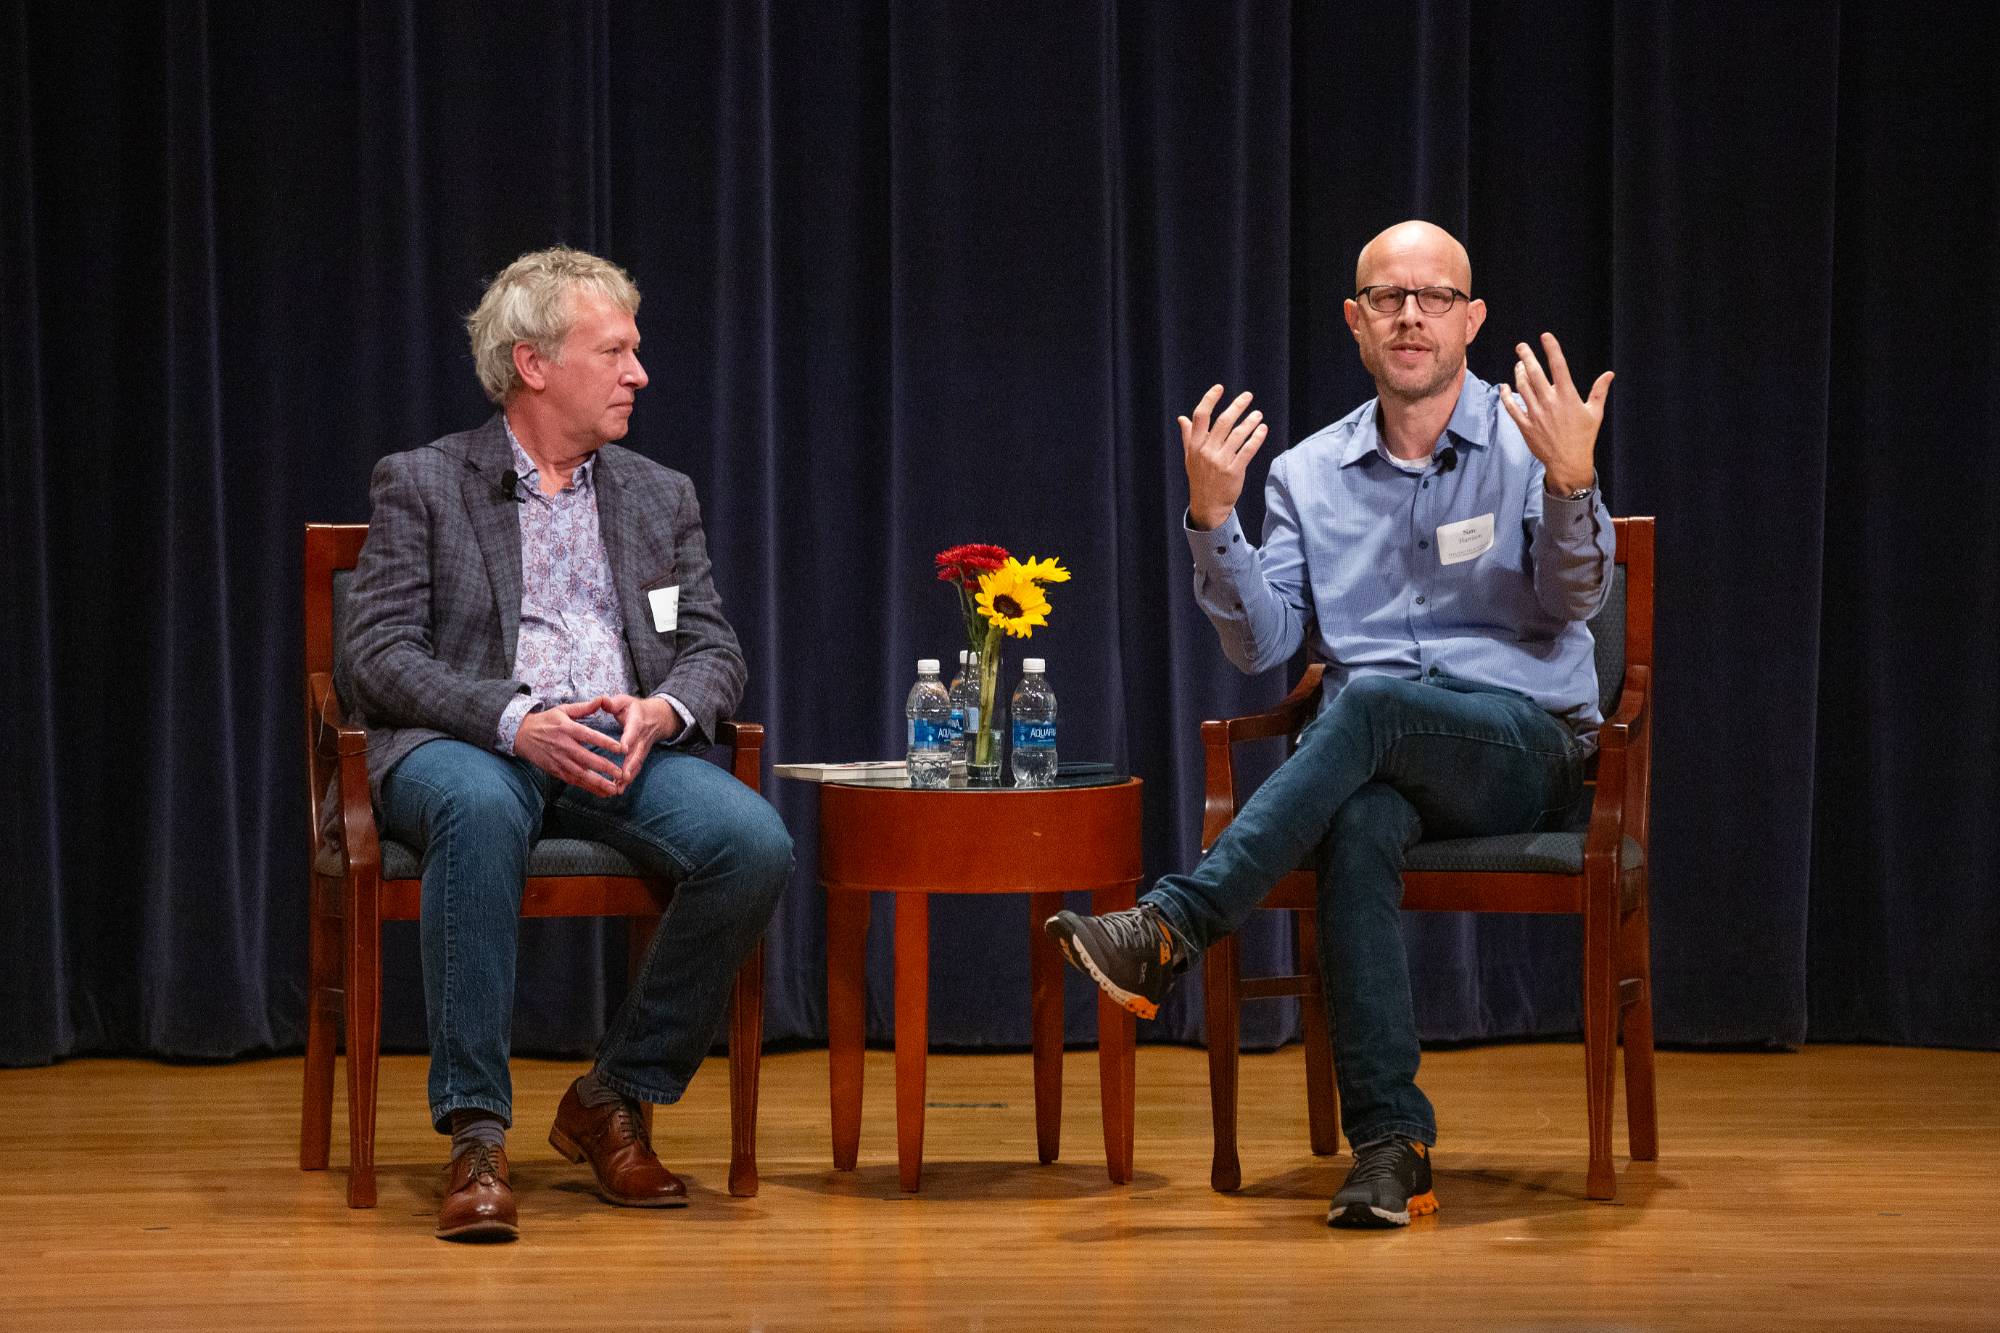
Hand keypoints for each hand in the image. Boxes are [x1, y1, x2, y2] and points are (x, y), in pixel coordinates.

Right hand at [514, 698, 626, 794]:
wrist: (521, 735)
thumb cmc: (546, 721)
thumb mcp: (563, 710)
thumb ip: (584, 708)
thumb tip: (602, 699)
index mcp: (567, 729)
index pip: (589, 736)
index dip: (605, 742)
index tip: (620, 748)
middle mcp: (564, 746)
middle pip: (587, 759)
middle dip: (605, 768)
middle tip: (621, 774)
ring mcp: (559, 760)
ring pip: (581, 774)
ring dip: (598, 783)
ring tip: (614, 789)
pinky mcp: (555, 771)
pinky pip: (574, 781)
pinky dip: (587, 788)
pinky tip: (601, 792)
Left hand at [600, 693, 683, 786]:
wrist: (657, 718)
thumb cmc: (635, 709)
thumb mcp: (625, 701)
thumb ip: (612, 703)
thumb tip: (601, 700)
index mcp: (636, 723)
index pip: (633, 732)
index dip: (629, 740)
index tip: (623, 749)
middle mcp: (641, 738)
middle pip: (637, 753)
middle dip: (630, 766)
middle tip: (624, 777)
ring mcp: (642, 749)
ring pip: (636, 765)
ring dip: (628, 778)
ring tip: (618, 789)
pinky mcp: (640, 757)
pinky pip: (635, 769)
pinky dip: (628, 781)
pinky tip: (618, 790)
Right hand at [1179, 383, 1268, 530]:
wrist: (1208, 506)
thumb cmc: (1200, 479)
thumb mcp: (1190, 457)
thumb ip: (1188, 436)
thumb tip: (1182, 418)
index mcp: (1195, 445)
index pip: (1200, 417)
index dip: (1209, 400)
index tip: (1219, 388)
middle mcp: (1207, 451)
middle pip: (1223, 422)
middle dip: (1237, 406)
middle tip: (1248, 396)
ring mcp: (1220, 462)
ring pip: (1238, 435)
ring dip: (1250, 422)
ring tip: (1258, 414)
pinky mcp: (1234, 471)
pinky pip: (1247, 450)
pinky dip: (1256, 438)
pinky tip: (1262, 430)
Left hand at [1501, 332, 1612, 495]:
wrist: (1568, 462)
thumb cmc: (1584, 437)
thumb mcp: (1594, 413)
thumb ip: (1599, 391)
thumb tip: (1609, 374)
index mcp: (1568, 396)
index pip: (1558, 366)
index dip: (1551, 349)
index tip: (1545, 336)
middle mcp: (1549, 402)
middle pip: (1534, 373)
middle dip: (1526, 356)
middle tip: (1521, 346)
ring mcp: (1535, 413)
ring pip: (1522, 387)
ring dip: (1518, 373)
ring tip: (1519, 364)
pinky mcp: (1525, 425)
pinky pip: (1512, 407)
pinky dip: (1506, 395)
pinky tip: (1504, 387)